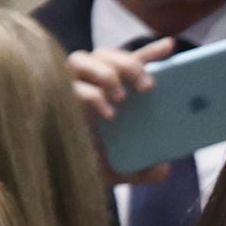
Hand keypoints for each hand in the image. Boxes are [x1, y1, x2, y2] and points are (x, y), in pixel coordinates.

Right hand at [68, 38, 175, 184]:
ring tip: (122, 97)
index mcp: (111, 89)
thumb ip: (147, 169)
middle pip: (104, 54)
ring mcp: (68, 85)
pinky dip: (91, 95)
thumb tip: (163, 168)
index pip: (131, 62)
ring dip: (105, 73)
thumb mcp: (127, 167)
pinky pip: (70, 86)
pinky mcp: (54, 97)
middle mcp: (88, 81)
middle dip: (127, 63)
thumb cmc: (97, 164)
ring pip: (81, 59)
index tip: (171, 46)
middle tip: (147, 86)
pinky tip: (108, 112)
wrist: (66, 179)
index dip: (150, 52)